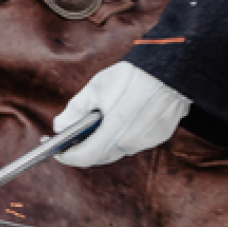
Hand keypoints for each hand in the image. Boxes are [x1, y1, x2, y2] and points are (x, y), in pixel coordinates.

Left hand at [52, 61, 190, 168]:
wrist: (170, 69)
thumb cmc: (131, 77)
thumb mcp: (96, 89)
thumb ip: (75, 110)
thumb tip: (60, 126)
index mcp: (115, 131)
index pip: (85, 157)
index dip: (67, 156)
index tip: (57, 152)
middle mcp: (132, 142)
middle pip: (101, 156)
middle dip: (84, 149)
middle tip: (69, 140)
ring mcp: (148, 141)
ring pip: (118, 150)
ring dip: (103, 144)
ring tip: (90, 130)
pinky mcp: (159, 136)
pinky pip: (134, 143)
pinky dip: (120, 137)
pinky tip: (114, 124)